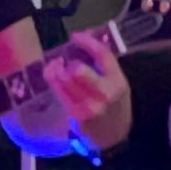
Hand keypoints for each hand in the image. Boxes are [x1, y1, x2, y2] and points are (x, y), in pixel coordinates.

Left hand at [44, 30, 131, 150]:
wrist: (114, 135)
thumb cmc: (113, 102)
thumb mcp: (116, 79)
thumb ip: (103, 59)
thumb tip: (86, 34)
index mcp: (117, 80)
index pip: (102, 55)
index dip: (86, 42)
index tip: (74, 36)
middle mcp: (104, 93)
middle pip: (77, 70)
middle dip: (69, 63)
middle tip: (65, 62)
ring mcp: (88, 106)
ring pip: (63, 80)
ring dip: (56, 69)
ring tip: (56, 67)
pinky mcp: (75, 114)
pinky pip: (58, 91)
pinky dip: (53, 79)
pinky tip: (55, 76)